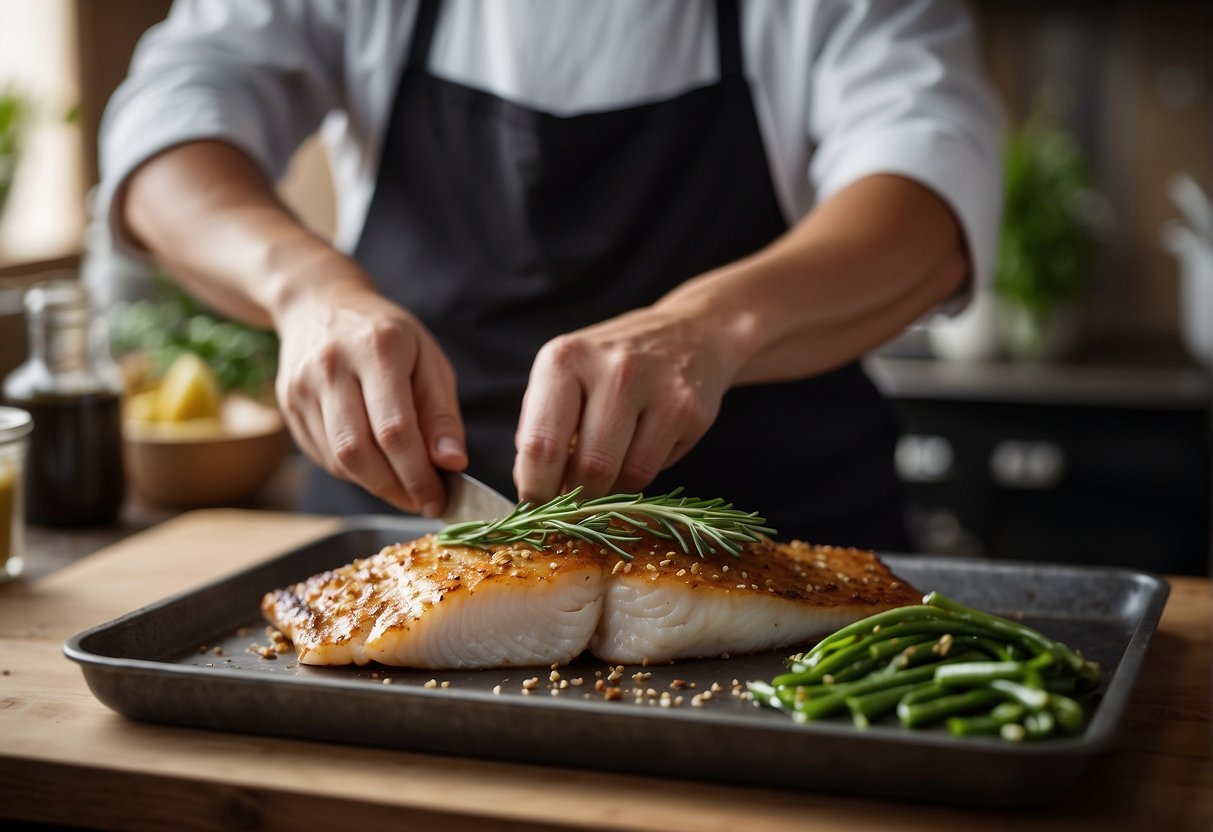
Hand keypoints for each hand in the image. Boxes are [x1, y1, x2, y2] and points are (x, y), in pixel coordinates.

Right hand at [273, 262, 466, 515]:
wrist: (320, 304)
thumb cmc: (388, 336)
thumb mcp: (429, 360)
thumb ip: (442, 414)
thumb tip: (452, 464)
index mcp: (377, 348)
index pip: (395, 429)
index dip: (418, 474)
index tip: (439, 499)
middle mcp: (332, 366)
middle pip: (359, 451)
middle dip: (395, 488)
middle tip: (422, 501)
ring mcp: (302, 387)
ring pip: (338, 460)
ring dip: (376, 484)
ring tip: (403, 483)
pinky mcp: (288, 405)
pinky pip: (323, 456)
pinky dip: (354, 471)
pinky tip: (374, 461)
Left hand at [513, 305, 735, 501]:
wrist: (688, 334)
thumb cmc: (610, 365)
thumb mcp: (564, 379)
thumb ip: (539, 428)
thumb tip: (530, 485)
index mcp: (565, 359)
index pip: (540, 444)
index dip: (535, 488)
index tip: (535, 506)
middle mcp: (612, 370)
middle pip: (587, 468)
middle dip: (576, 498)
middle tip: (572, 500)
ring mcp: (657, 389)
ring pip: (623, 476)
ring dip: (608, 490)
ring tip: (605, 472)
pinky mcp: (689, 411)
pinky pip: (653, 471)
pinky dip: (637, 477)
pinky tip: (636, 453)